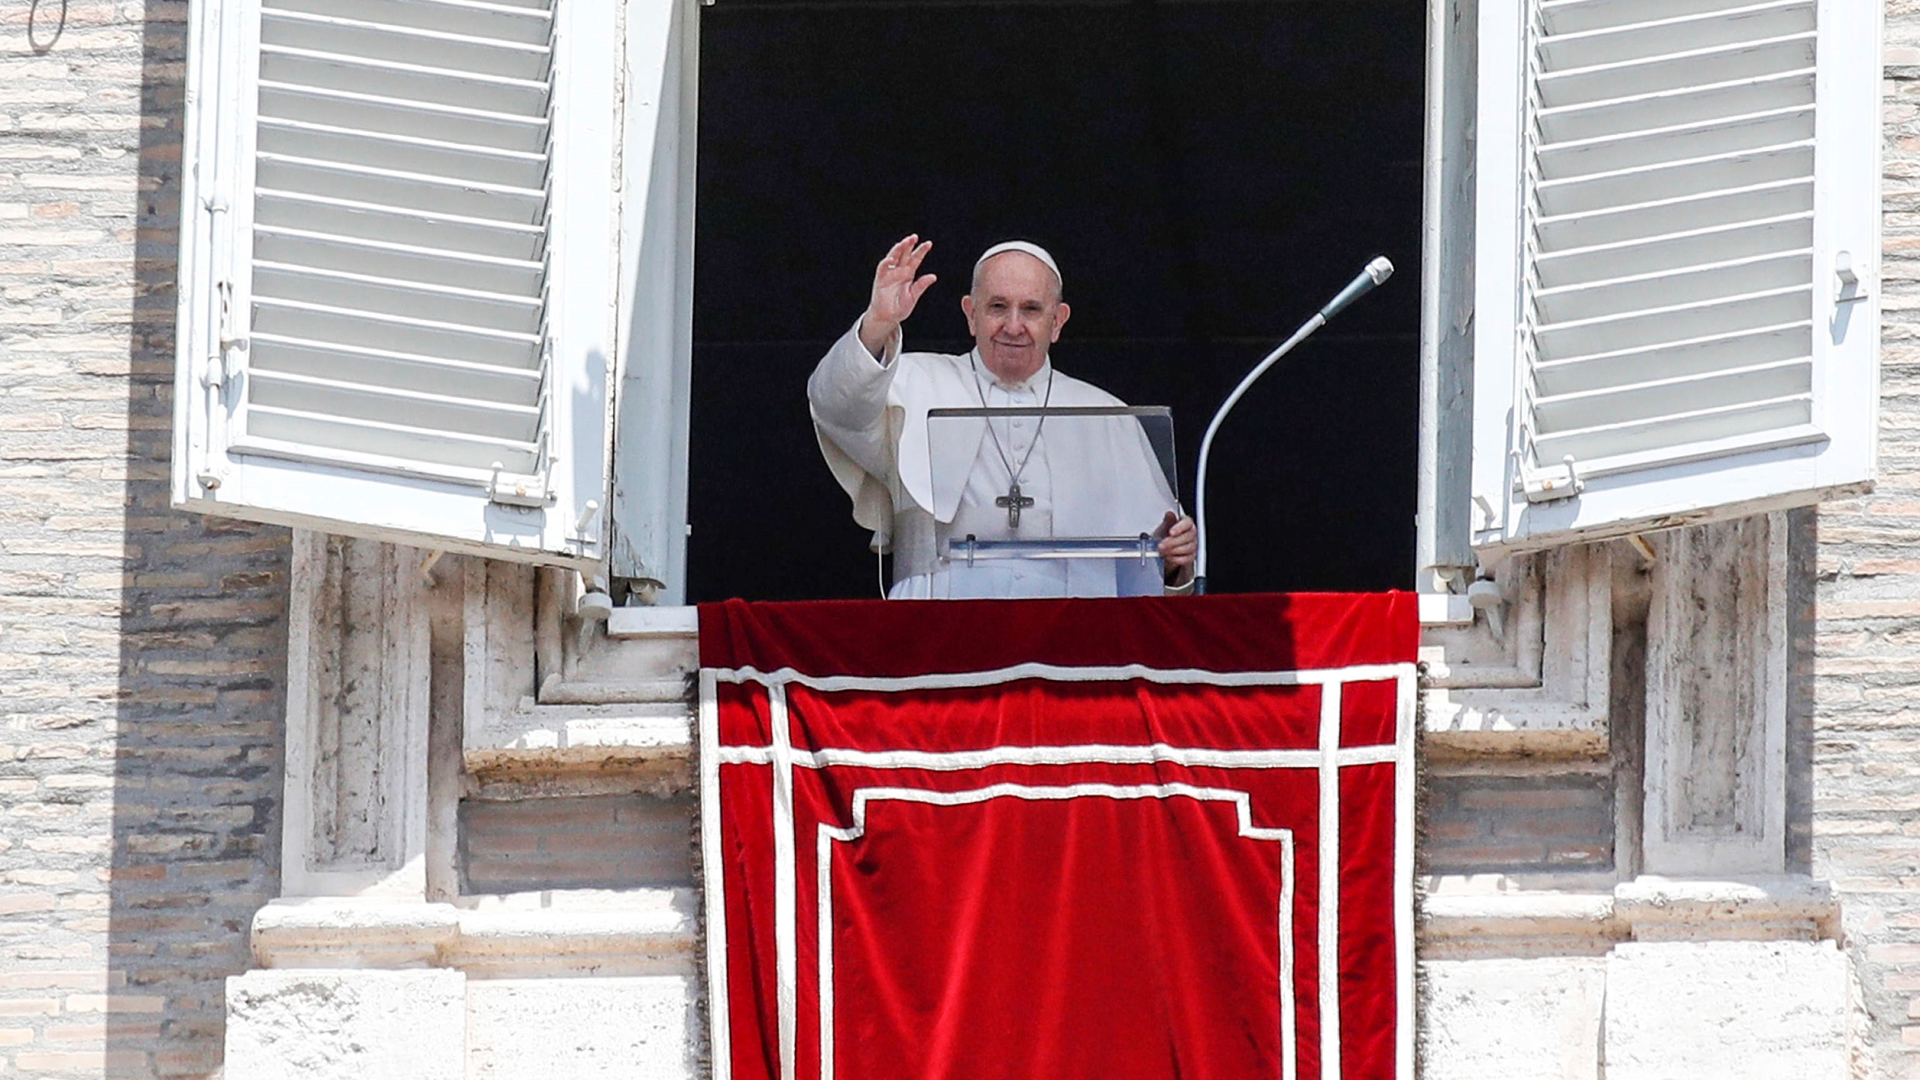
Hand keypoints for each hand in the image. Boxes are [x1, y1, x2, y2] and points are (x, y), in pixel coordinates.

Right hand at [858, 235, 936, 357]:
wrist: (887, 318)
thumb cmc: (899, 308)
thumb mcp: (913, 296)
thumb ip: (921, 286)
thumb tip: (933, 276)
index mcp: (908, 274)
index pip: (915, 259)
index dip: (921, 251)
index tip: (928, 243)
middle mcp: (899, 271)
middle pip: (904, 254)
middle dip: (909, 245)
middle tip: (914, 237)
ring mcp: (889, 274)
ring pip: (893, 258)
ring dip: (898, 250)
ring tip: (904, 243)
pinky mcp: (880, 279)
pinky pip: (882, 268)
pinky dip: (886, 263)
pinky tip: (891, 258)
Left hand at [1156, 511, 1196, 583]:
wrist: (1163, 549)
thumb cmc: (1164, 536)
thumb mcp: (1163, 527)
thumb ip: (1168, 521)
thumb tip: (1169, 514)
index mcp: (1186, 523)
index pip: (1188, 523)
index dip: (1180, 527)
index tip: (1170, 532)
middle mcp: (1192, 533)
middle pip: (1188, 537)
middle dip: (1173, 542)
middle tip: (1161, 545)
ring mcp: (1193, 545)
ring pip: (1188, 548)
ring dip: (1173, 551)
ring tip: (1163, 551)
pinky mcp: (1192, 556)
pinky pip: (1187, 559)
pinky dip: (1176, 559)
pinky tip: (1168, 557)